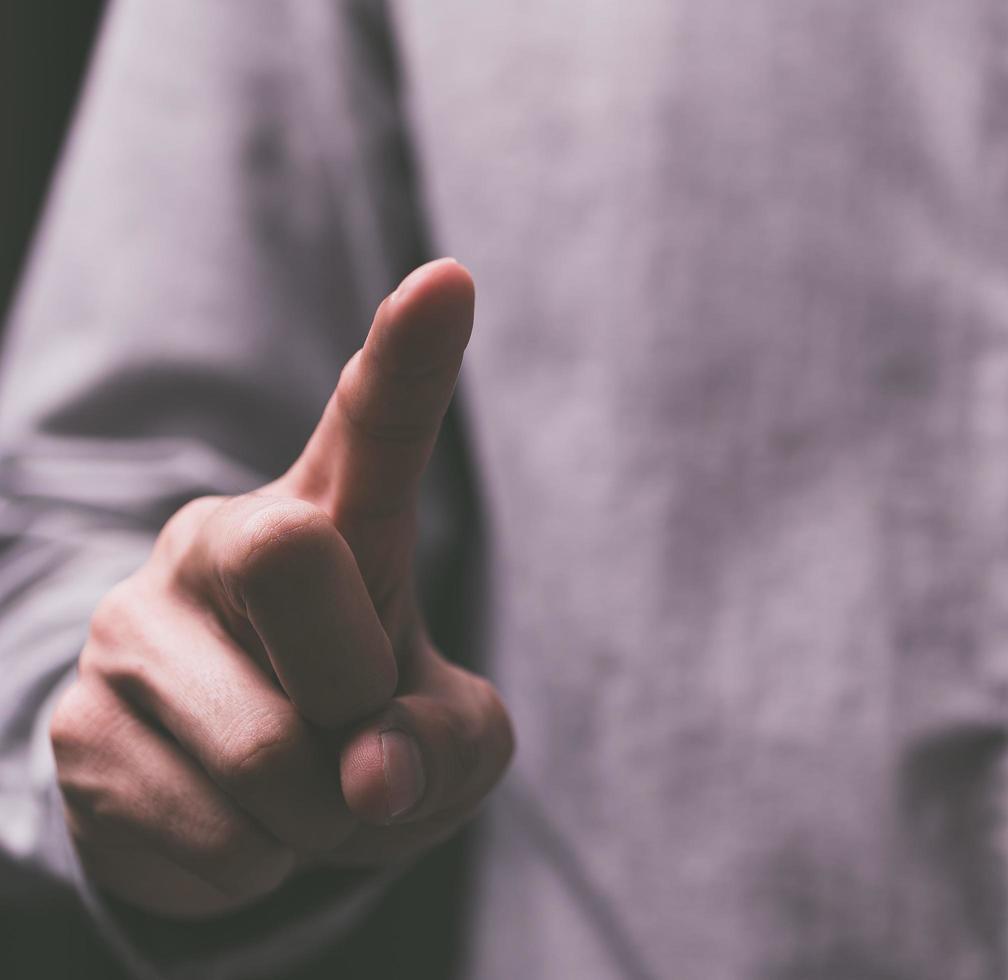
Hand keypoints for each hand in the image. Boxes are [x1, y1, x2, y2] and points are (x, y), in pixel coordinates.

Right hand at [49, 259, 513, 918]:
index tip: (452, 282)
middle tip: (357, 737)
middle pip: (294, 560)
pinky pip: (211, 837)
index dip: (412, 357)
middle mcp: (221, 543)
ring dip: (320, 818)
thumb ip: (449, 740)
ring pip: (265, 751)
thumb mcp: (450, 736)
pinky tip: (241, 827)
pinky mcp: (75, 733)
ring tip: (304, 798)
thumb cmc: (369, 730)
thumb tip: (367, 777)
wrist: (244, 807)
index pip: (374, 424)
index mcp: (333, 517)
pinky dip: (260, 866)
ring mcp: (134, 632)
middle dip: (355, 688)